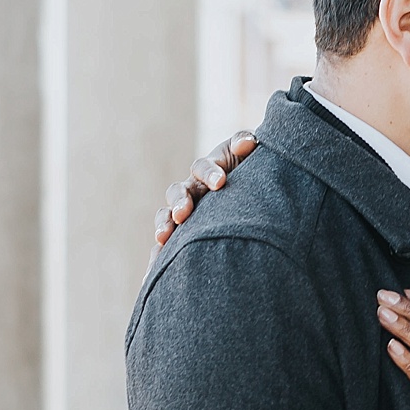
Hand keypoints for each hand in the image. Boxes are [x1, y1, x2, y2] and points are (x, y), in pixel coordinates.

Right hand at [149, 131, 256, 262]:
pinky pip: (166, 245)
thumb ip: (246, 143)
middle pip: (178, 192)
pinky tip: (155, 265)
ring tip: (163, 238)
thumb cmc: (251, 172)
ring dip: (164, 224)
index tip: (221, 182)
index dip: (210, 173)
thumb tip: (247, 143)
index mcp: (208, 170)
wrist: (254, 200)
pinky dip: (158, 254)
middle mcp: (192, 190)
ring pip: (167, 216)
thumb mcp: (250, 155)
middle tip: (184, 213)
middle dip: (180, 202)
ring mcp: (186, 213)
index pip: (202, 167)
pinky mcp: (183, 235)